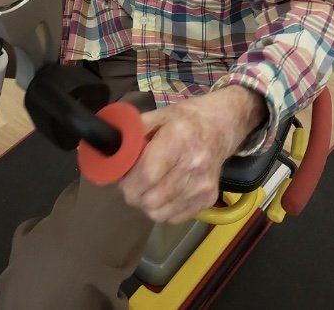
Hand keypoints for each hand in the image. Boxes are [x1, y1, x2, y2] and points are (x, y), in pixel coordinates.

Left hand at [118, 86, 267, 223]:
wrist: (222, 126)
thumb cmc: (186, 119)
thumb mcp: (159, 115)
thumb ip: (134, 132)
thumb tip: (111, 149)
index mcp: (178, 138)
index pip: (147, 174)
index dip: (128, 181)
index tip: (121, 178)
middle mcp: (193, 164)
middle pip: (151, 199)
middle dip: (134, 194)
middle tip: (132, 183)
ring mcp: (203, 185)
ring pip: (159, 213)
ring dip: (147, 203)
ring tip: (149, 187)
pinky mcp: (209, 199)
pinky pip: (174, 218)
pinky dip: (163, 209)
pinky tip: (165, 192)